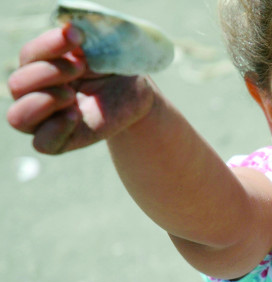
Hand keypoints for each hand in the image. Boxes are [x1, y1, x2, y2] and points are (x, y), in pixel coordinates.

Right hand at [6, 24, 155, 153]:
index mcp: (39, 66)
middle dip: (49, 73)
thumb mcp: (97, 47)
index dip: (49, 46)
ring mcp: (45, 119)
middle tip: (80, 68)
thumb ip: (79, 39)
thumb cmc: (113, 66)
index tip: (77, 37)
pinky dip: (54, 129)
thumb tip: (67, 30)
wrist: (134, 91)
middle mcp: (35, 92)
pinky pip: (42, 144)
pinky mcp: (61, 141)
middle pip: (17, 85)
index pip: (29, 56)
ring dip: (45, 101)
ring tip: (72, 95)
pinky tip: (74, 114)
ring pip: (18, 117)